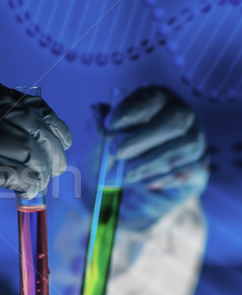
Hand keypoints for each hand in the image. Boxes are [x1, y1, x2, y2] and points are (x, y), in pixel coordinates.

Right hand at [0, 71, 71, 211]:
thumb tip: (21, 132)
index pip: (13, 97)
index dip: (43, 116)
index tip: (58, 132)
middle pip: (25, 119)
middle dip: (50, 141)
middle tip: (60, 160)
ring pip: (26, 144)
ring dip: (44, 164)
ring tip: (50, 176)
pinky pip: (16, 170)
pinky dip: (30, 181)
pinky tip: (31, 189)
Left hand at [104, 86, 208, 229]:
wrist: (118, 196)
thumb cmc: (108, 162)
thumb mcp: (95, 147)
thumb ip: (96, 130)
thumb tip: (97, 112)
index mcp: (155, 102)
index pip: (152, 97)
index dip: (131, 110)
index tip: (110, 125)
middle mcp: (181, 117)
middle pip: (176, 120)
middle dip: (142, 138)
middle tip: (117, 152)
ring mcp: (195, 143)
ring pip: (185, 146)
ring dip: (150, 162)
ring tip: (126, 174)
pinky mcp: (199, 170)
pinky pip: (192, 170)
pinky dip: (165, 178)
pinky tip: (145, 183)